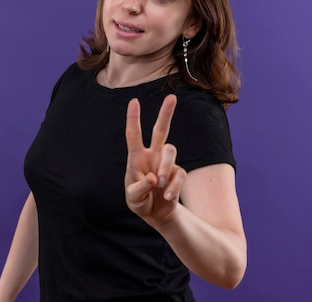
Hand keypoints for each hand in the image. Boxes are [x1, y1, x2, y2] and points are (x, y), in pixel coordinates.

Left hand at [124, 94, 186, 224]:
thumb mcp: (133, 197)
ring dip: (165, 167)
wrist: (155, 214)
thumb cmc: (139, 201)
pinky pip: (179, 174)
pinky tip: (167, 196)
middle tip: (172, 97)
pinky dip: (173, 187)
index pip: (134, 135)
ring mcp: (166, 163)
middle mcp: (152, 155)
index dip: (133, 118)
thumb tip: (154, 177)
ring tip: (160, 184)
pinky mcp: (178, 174)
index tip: (134, 101)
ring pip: (171, 151)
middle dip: (166, 113)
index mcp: (136, 157)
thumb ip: (140, 187)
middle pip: (160, 130)